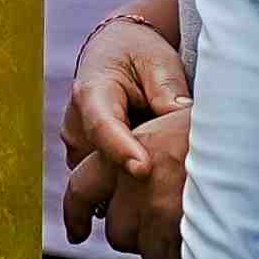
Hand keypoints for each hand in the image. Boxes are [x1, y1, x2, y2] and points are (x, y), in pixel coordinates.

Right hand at [59, 12, 193, 258]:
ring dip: (130, 192)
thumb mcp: (158, 63)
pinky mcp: (86, 167)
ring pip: (101, 183)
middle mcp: (76, 125)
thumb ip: (168, 92)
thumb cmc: (140, 57)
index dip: (121, 150)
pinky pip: (106, 189)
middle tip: (173, 197)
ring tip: (168, 203)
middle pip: (100, 164)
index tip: (143, 169)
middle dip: (133, 181)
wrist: (116, 55)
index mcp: (91, 93)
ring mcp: (78, 150)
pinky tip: (157, 203)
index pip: (102, 126)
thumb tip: (182, 120)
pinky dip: (129, 195)